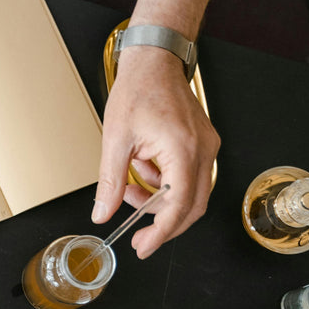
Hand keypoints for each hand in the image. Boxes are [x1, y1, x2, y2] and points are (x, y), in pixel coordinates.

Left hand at [93, 46, 218, 259]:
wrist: (155, 61)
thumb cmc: (139, 90)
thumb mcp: (115, 140)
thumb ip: (110, 182)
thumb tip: (102, 213)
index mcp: (183, 149)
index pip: (178, 205)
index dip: (161, 232)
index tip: (144, 246)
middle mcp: (203, 150)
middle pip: (191, 206)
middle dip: (163, 224)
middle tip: (139, 236)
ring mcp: (206, 147)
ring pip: (190, 193)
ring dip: (159, 201)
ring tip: (128, 189)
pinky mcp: (202, 144)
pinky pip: (188, 176)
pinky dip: (164, 184)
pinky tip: (141, 173)